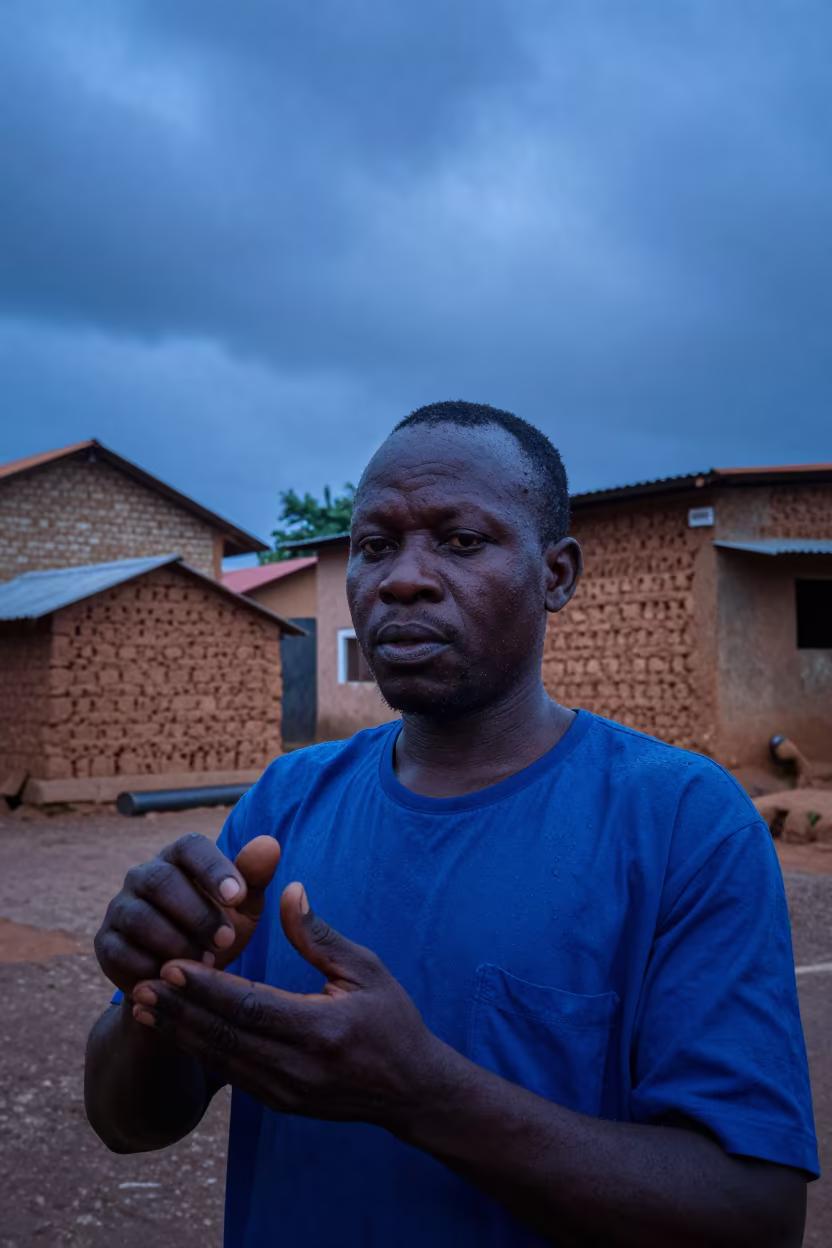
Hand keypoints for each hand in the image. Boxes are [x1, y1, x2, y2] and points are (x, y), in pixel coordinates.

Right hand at [94, 832, 280, 996]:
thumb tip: (269, 844)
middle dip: (196, 913)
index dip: (213, 869)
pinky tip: (177, 978)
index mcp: (180, 857)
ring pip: (140, 917)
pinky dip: (152, 967)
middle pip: (161, 881)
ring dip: (176, 942)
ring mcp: (120, 907)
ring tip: (206, 962)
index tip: (237, 897)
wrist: (186, 979)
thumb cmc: (219, 929)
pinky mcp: (106, 942)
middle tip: (226, 939)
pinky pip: (122, 951)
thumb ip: (254, 876)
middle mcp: (144, 875)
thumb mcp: (243, 908)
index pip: (191, 848)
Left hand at [129, 883, 449, 1131]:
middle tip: (140, 986)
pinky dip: (199, 1051)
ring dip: (179, 1033)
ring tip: (141, 1009)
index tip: (172, 965)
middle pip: (224, 1037)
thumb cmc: (392, 1020)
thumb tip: (288, 890)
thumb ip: (319, 935)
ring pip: (220, 1060)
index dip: (208, 987)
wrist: (412, 1090)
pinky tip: (176, 1032)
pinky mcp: (281, 1103)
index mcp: (321, 1029)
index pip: (250, 1006)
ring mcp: (287, 1091)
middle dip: (179, 1011)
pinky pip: (231, 1075)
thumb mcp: (364, 970)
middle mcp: (298, 1067)